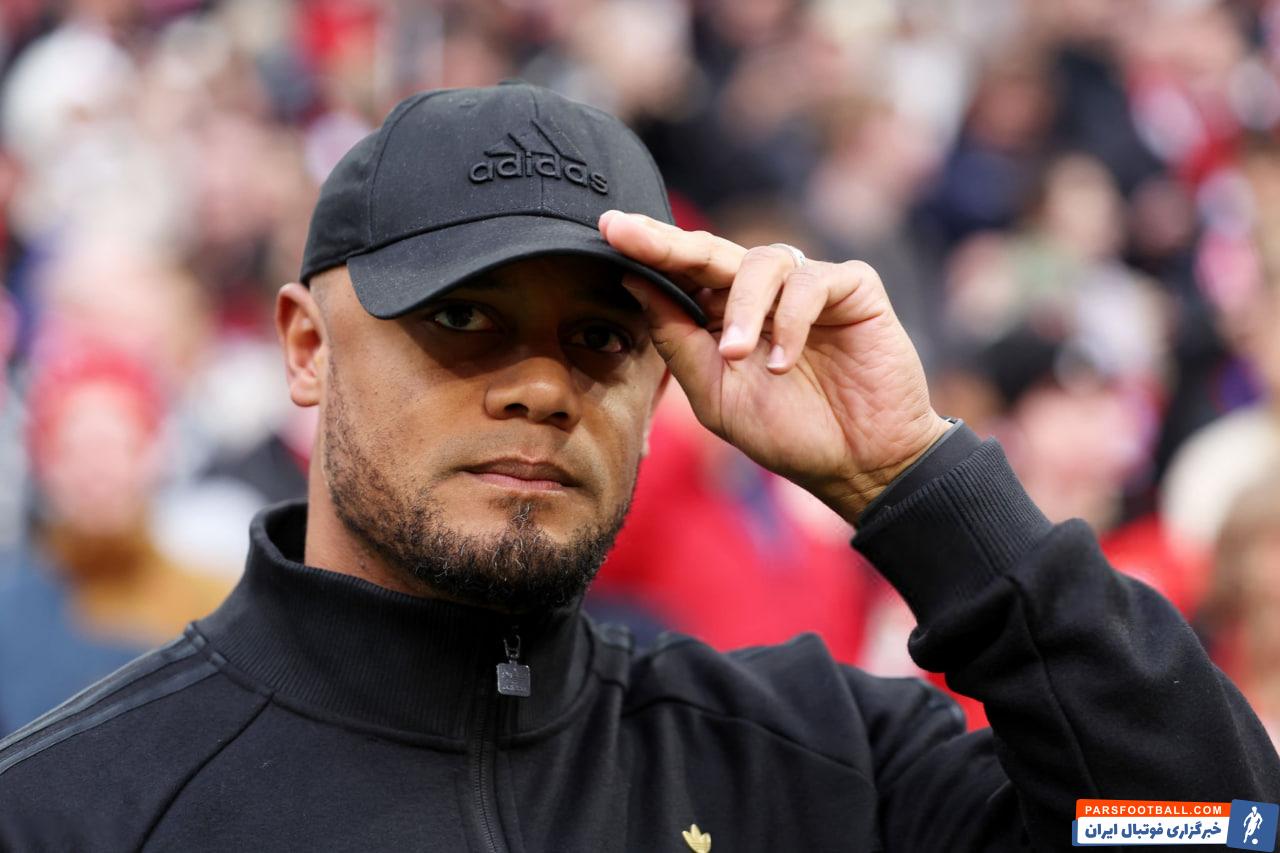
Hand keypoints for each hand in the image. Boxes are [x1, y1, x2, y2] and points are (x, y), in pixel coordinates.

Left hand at [598, 210, 950, 521]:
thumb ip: (677, 341)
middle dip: (668, 244)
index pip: (680, 272)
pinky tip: (784, 363)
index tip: (606, 228)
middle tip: (630, 237)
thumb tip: (632, 283)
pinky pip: (812, 283)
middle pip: (710, 251)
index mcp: (724, 315)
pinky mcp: (854, 288)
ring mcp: (809, 286)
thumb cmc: (788, 432)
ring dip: (744, 309)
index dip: (646, 247)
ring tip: (739, 355)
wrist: (859, 464)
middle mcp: (763, 292)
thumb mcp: (715, 395)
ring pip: (762, 262)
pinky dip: (791, 321)